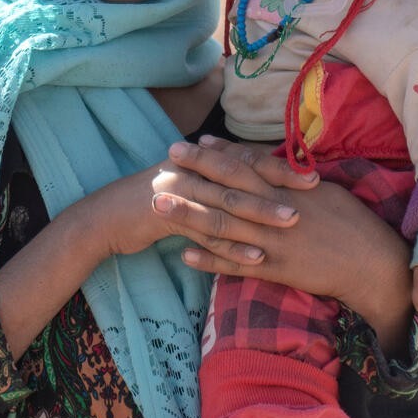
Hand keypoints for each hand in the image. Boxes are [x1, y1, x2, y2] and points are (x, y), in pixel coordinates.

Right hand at [71, 139, 313, 263]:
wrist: (106, 216)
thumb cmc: (152, 200)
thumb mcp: (185, 183)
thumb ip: (215, 179)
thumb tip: (253, 179)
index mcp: (199, 161)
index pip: (245, 160)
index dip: (278, 167)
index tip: (311, 174)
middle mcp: (192, 172)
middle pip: (241, 177)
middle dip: (277, 186)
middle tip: (310, 193)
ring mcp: (180, 194)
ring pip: (227, 204)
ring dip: (261, 215)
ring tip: (292, 223)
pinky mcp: (169, 219)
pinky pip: (207, 234)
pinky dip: (233, 247)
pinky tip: (257, 257)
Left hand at [154, 137, 414, 342]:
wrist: (371, 263)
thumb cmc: (352, 222)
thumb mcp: (324, 190)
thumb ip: (293, 178)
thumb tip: (271, 162)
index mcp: (289, 189)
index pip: (249, 166)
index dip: (220, 154)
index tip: (196, 143)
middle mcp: (276, 211)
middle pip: (228, 189)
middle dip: (196, 173)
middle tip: (166, 161)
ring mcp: (273, 242)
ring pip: (223, 226)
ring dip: (189, 215)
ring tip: (158, 204)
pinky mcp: (275, 269)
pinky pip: (236, 265)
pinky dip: (210, 260)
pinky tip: (184, 255)